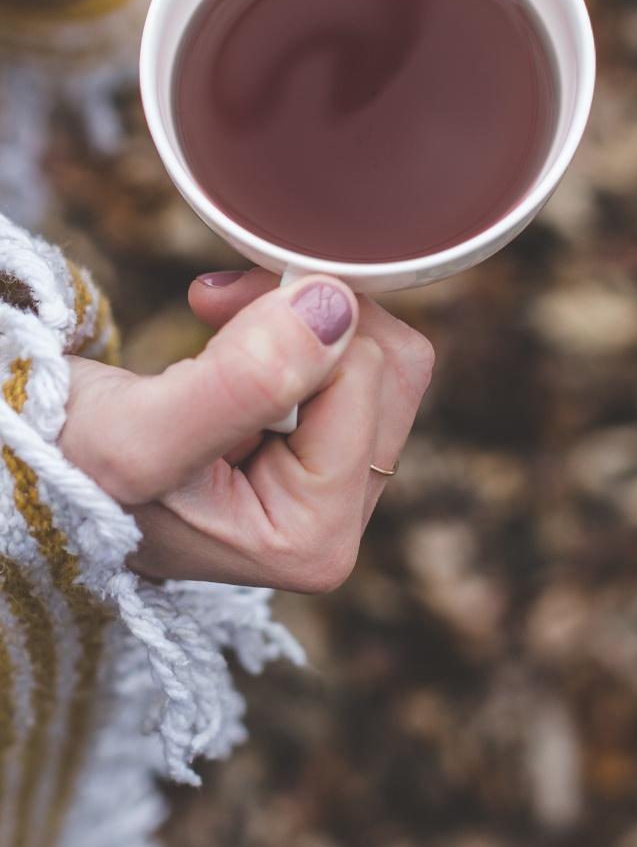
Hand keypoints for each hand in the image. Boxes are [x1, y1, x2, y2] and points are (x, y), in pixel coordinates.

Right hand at [59, 270, 433, 590]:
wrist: (31, 472)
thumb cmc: (68, 469)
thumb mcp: (138, 436)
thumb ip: (239, 382)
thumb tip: (337, 307)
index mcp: (312, 541)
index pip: (363, 378)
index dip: (293, 320)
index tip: (211, 309)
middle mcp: (338, 525)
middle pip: (391, 370)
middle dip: (307, 313)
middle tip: (217, 305)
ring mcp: (332, 491)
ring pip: (381, 359)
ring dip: (300, 316)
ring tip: (218, 321)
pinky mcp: (318, 456)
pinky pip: (354, 361)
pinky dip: (297, 325)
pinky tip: (230, 334)